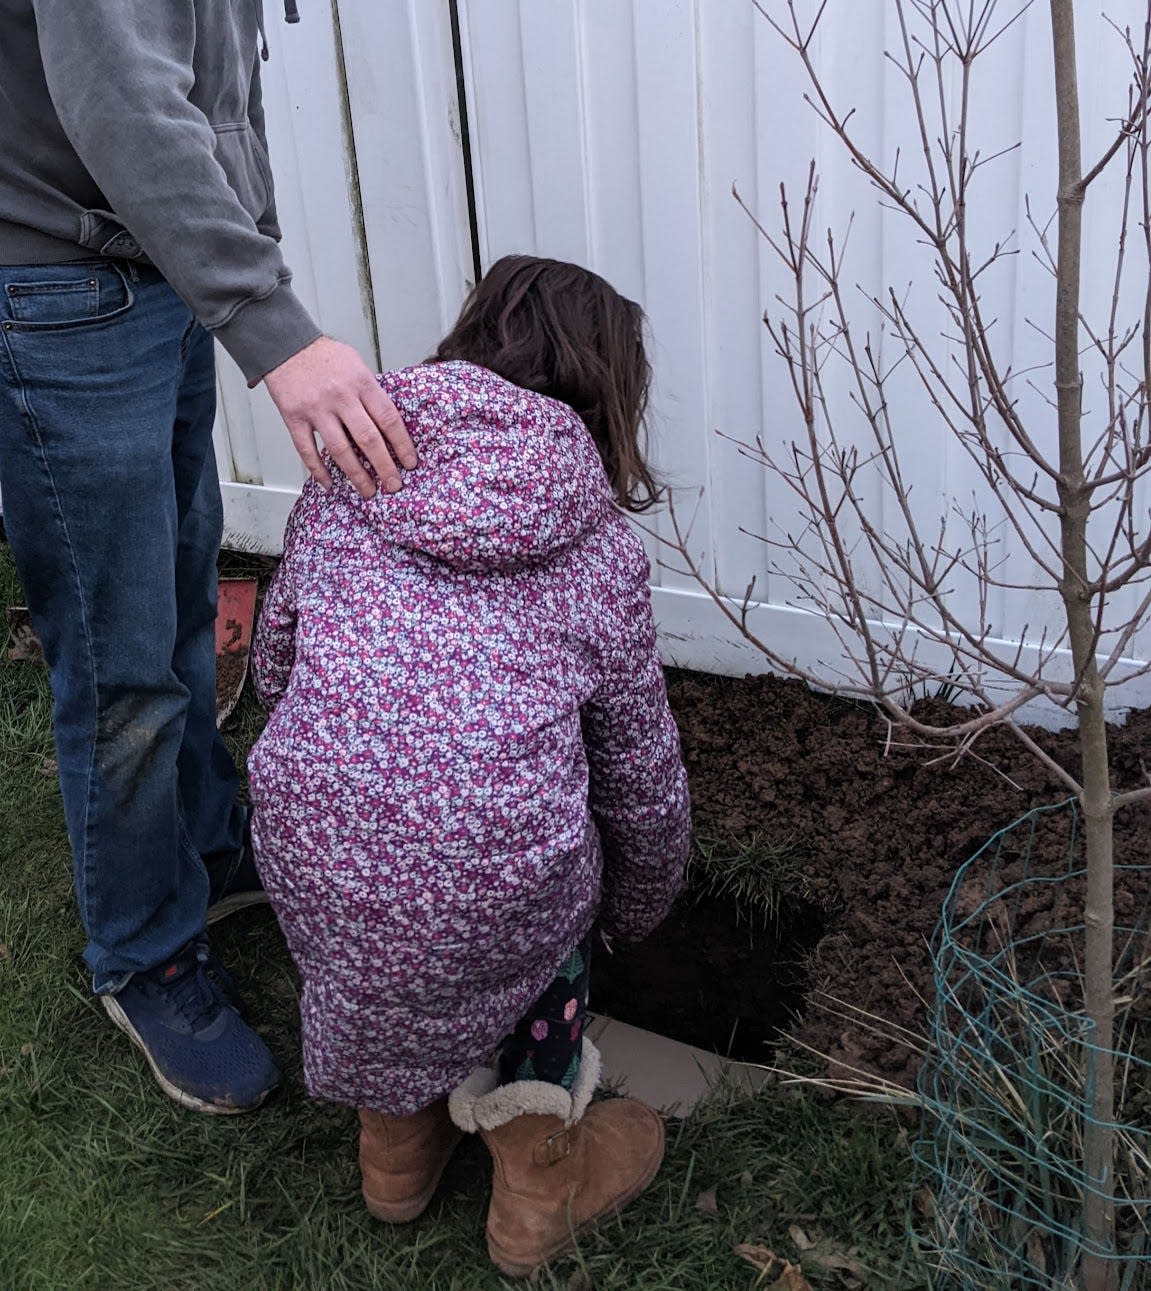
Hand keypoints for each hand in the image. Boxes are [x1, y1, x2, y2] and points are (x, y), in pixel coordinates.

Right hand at [263, 337, 416, 497]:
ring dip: (356, 475)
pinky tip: (329, 484)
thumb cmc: (324, 356)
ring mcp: (316, 408)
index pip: (388, 419)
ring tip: (368, 491)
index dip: (402, 445)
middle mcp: (340, 396)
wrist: (285, 344)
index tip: (410, 463)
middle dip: (384, 467)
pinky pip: (307, 450)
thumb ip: (371, 393)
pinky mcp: (294, 417)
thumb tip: (389, 424)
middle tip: (394, 485)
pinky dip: (318, 470)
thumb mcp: (357, 364)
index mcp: (361, 382)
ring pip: (340, 450)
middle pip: (368, 439)